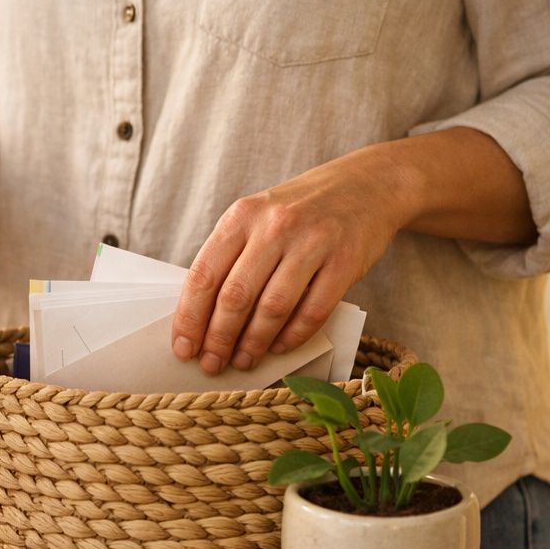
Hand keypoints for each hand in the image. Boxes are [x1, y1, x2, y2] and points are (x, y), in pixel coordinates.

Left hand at [171, 146, 409, 373]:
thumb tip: (200, 316)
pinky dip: (293, 336)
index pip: (204, 275)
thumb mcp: (257, 217)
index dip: (190, 318)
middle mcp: (274, 226)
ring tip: (243, 361)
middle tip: (212, 364)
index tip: (183, 348)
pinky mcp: (345, 261)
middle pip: (236, 296)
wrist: (366, 185)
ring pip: (273, 308)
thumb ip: (230, 255)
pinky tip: (279, 347)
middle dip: (219, 338)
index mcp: (242, 216)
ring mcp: (312, 243)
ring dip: (254, 343)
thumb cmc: (300, 210)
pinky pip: (313, 311)